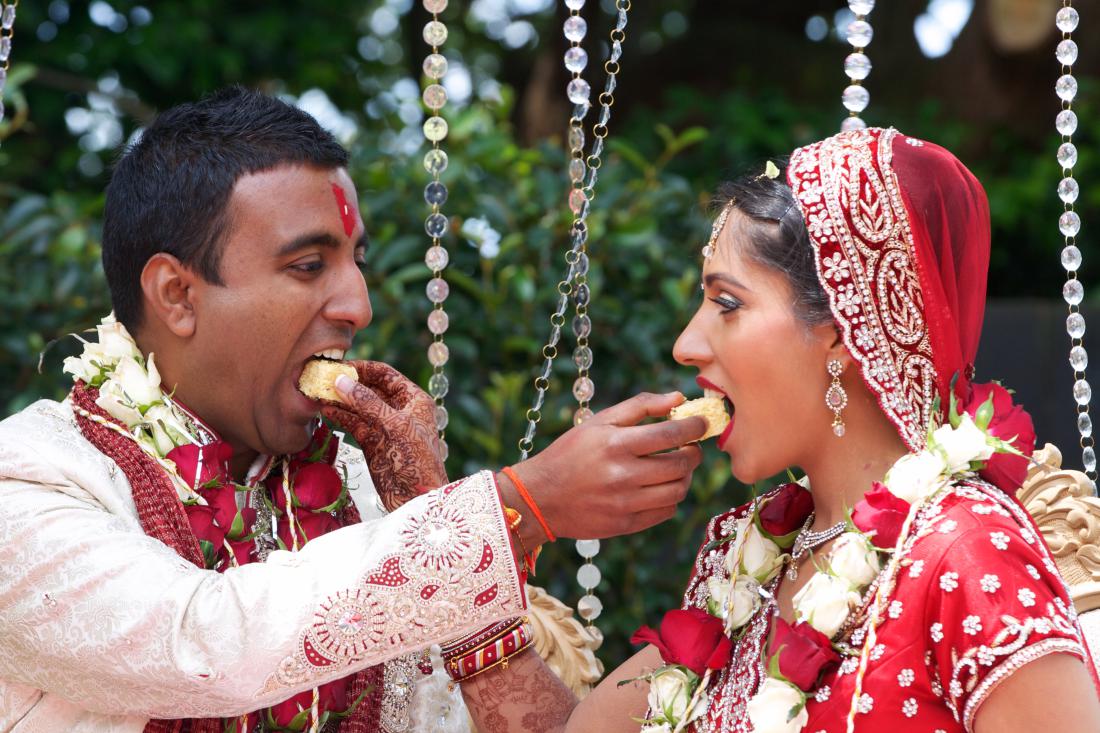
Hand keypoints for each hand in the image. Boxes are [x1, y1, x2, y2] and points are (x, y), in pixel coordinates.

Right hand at [320, 360, 446, 511]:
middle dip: (347, 384)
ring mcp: (384, 426)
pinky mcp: (372, 442)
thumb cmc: (416, 459)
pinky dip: (340, 416)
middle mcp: (399, 410)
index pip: (385, 375)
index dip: (362, 369)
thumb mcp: (394, 425)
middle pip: (369, 389)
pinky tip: (325, 410)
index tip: (339, 366)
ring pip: (359, 407)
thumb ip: (367, 402)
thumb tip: (341, 380)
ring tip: (318, 393)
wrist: (416, 498)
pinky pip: (354, 423)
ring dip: (340, 400)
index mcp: (413, 399)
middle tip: (322, 379)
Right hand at [506, 392, 704, 543]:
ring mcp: (625, 503)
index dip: (694, 427)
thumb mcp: (599, 421)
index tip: (701, 422)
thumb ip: (639, 406)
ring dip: (684, 476)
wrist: (540, 497)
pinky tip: (660, 487)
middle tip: (690, 446)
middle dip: (693, 452)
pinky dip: (670, 498)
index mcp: (616, 444)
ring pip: (677, 490)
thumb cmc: (571, 453)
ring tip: (676, 467)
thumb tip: (677, 398)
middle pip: (680, 465)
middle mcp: (622, 475)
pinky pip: (665, 512)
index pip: (672, 434)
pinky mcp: (626, 524)